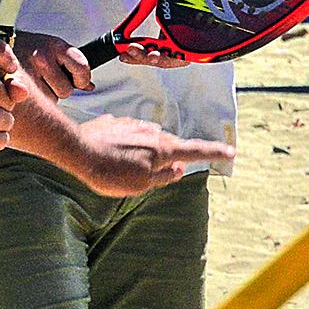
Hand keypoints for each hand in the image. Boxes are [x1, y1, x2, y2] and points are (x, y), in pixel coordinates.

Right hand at [12, 29, 93, 97]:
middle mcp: (40, 57)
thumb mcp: (52, 48)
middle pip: (65, 90)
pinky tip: (23, 90)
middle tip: (44, 78)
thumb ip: (72, 65)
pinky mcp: (12, 87)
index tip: (78, 81)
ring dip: (45, 95)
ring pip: (50, 100)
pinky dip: (32, 101)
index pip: (81, 68)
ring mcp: (26, 73)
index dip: (82, 78)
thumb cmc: (27, 48)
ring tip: (32, 82)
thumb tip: (90, 87)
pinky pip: (34, 105)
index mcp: (54, 45)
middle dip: (58, 88)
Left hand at [68, 115, 234, 196]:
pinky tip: (110, 155)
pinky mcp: (118, 122)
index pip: (196, 150)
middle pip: (169, 146)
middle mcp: (152, 133)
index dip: (215, 152)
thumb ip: (164, 177)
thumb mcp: (141, 185)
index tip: (231, 151)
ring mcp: (135, 125)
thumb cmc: (110, 173)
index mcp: (163, 150)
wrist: (77, 151)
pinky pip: (129, 136)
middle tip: (147, 175)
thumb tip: (179, 169)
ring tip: (120, 167)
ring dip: (143, 153)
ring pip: (148, 140)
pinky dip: (126, 146)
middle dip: (166, 159)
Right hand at [118, 0, 190, 68]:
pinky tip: (154, 55)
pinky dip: (166, 60)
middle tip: (124, 52)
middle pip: (156, 55)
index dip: (136, 50)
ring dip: (149, 58)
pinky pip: (180, 60)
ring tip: (135, 51)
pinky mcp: (200, 51)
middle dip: (139, 56)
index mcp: (172, 30)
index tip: (121, 50)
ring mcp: (190, 47)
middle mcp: (181, 41)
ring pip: (167, 60)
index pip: (151, 45)